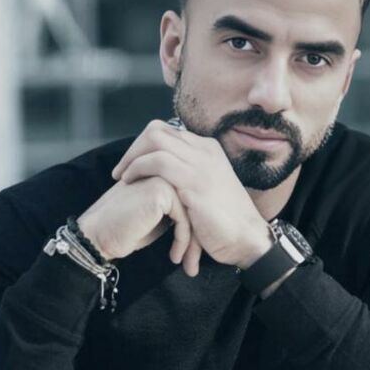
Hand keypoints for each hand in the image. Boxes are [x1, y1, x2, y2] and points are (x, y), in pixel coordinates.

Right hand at [77, 176, 201, 275]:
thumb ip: (177, 210)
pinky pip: (184, 219)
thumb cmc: (125, 230)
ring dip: (192, 244)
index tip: (192, 256)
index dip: (196, 230)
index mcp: (163, 174)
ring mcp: (162, 177)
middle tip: (193, 266)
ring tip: (188, 265)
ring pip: (193, 213)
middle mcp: (164, 171)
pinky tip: (174, 256)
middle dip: (198, 239)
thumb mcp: (157, 218)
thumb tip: (201, 221)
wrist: (98, 235)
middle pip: (195, 206)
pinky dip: (182, 242)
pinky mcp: (161, 191)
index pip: (192, 201)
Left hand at [111, 120, 272, 271]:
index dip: (143, 146)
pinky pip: (158, 162)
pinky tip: (130, 182)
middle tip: (122, 170)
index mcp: (208, 149)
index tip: (132, 165)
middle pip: (157, 130)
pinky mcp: (194, 181)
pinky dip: (138, 168)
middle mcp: (205, 150)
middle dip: (134, 148)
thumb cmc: (225, 222)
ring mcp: (201, 163)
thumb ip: (188, 174)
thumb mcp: (207, 188)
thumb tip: (163, 171)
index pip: (167, 132)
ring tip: (122, 177)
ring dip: (131, 157)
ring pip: (155, 140)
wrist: (247, 239)